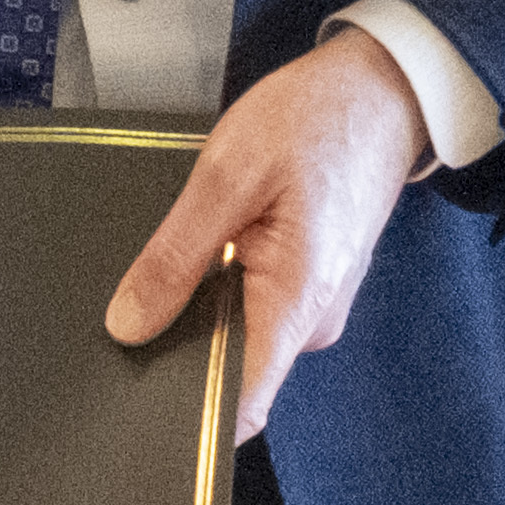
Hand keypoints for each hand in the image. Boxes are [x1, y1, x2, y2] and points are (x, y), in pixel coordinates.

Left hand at [105, 23, 432, 441]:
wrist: (381, 90)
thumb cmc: (313, 119)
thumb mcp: (227, 174)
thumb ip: (176, 255)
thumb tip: (128, 325)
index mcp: (296, 303)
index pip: (241, 405)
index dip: (185, 415)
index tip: (130, 403)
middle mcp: (312, 322)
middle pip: (233, 373)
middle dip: (178, 351)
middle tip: (122, 313)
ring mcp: (316, 306)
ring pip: (241, 337)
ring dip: (199, 311)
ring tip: (161, 268)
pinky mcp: (311, 286)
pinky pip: (256, 309)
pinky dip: (221, 289)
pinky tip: (198, 253)